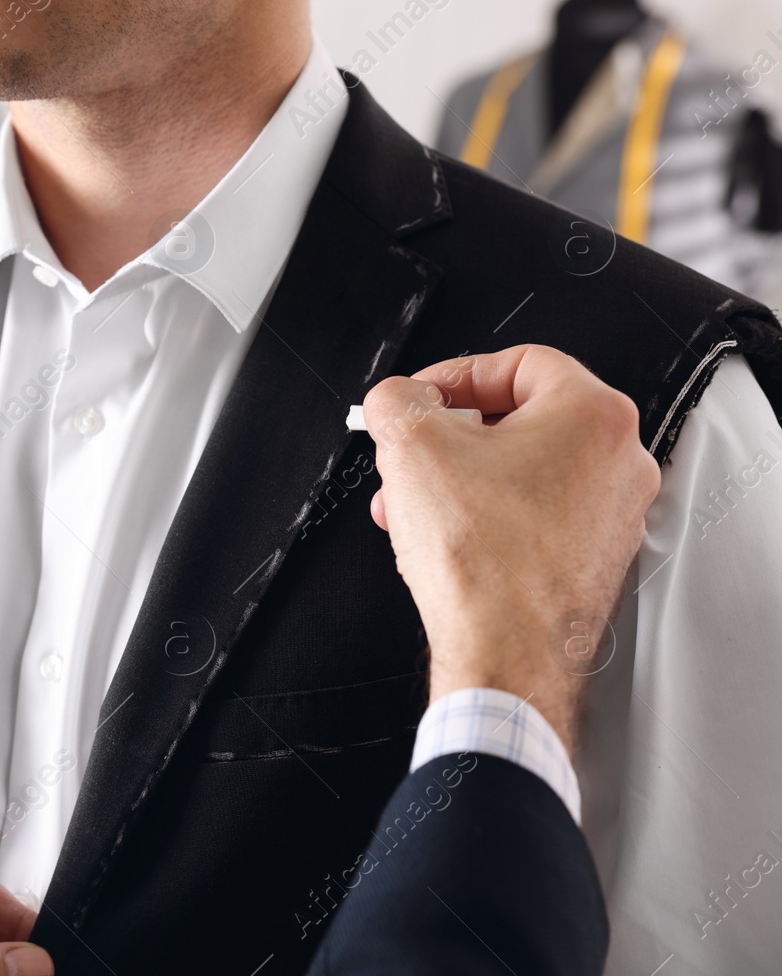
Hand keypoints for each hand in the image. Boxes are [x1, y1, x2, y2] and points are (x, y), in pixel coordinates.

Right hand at [361, 344, 659, 752]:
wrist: (505, 654)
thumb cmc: (482, 562)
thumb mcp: (411, 447)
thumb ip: (397, 400)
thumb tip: (398, 399)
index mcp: (594, 415)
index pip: (518, 363)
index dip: (454, 375)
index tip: (420, 399)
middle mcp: (619, 462)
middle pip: (520, 419)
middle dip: (448, 438)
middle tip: (409, 453)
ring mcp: (613, 515)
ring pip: (521, 471)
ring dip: (458, 479)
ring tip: (411, 504)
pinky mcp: (594, 559)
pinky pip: (534, 515)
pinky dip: (485, 516)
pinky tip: (441, 538)